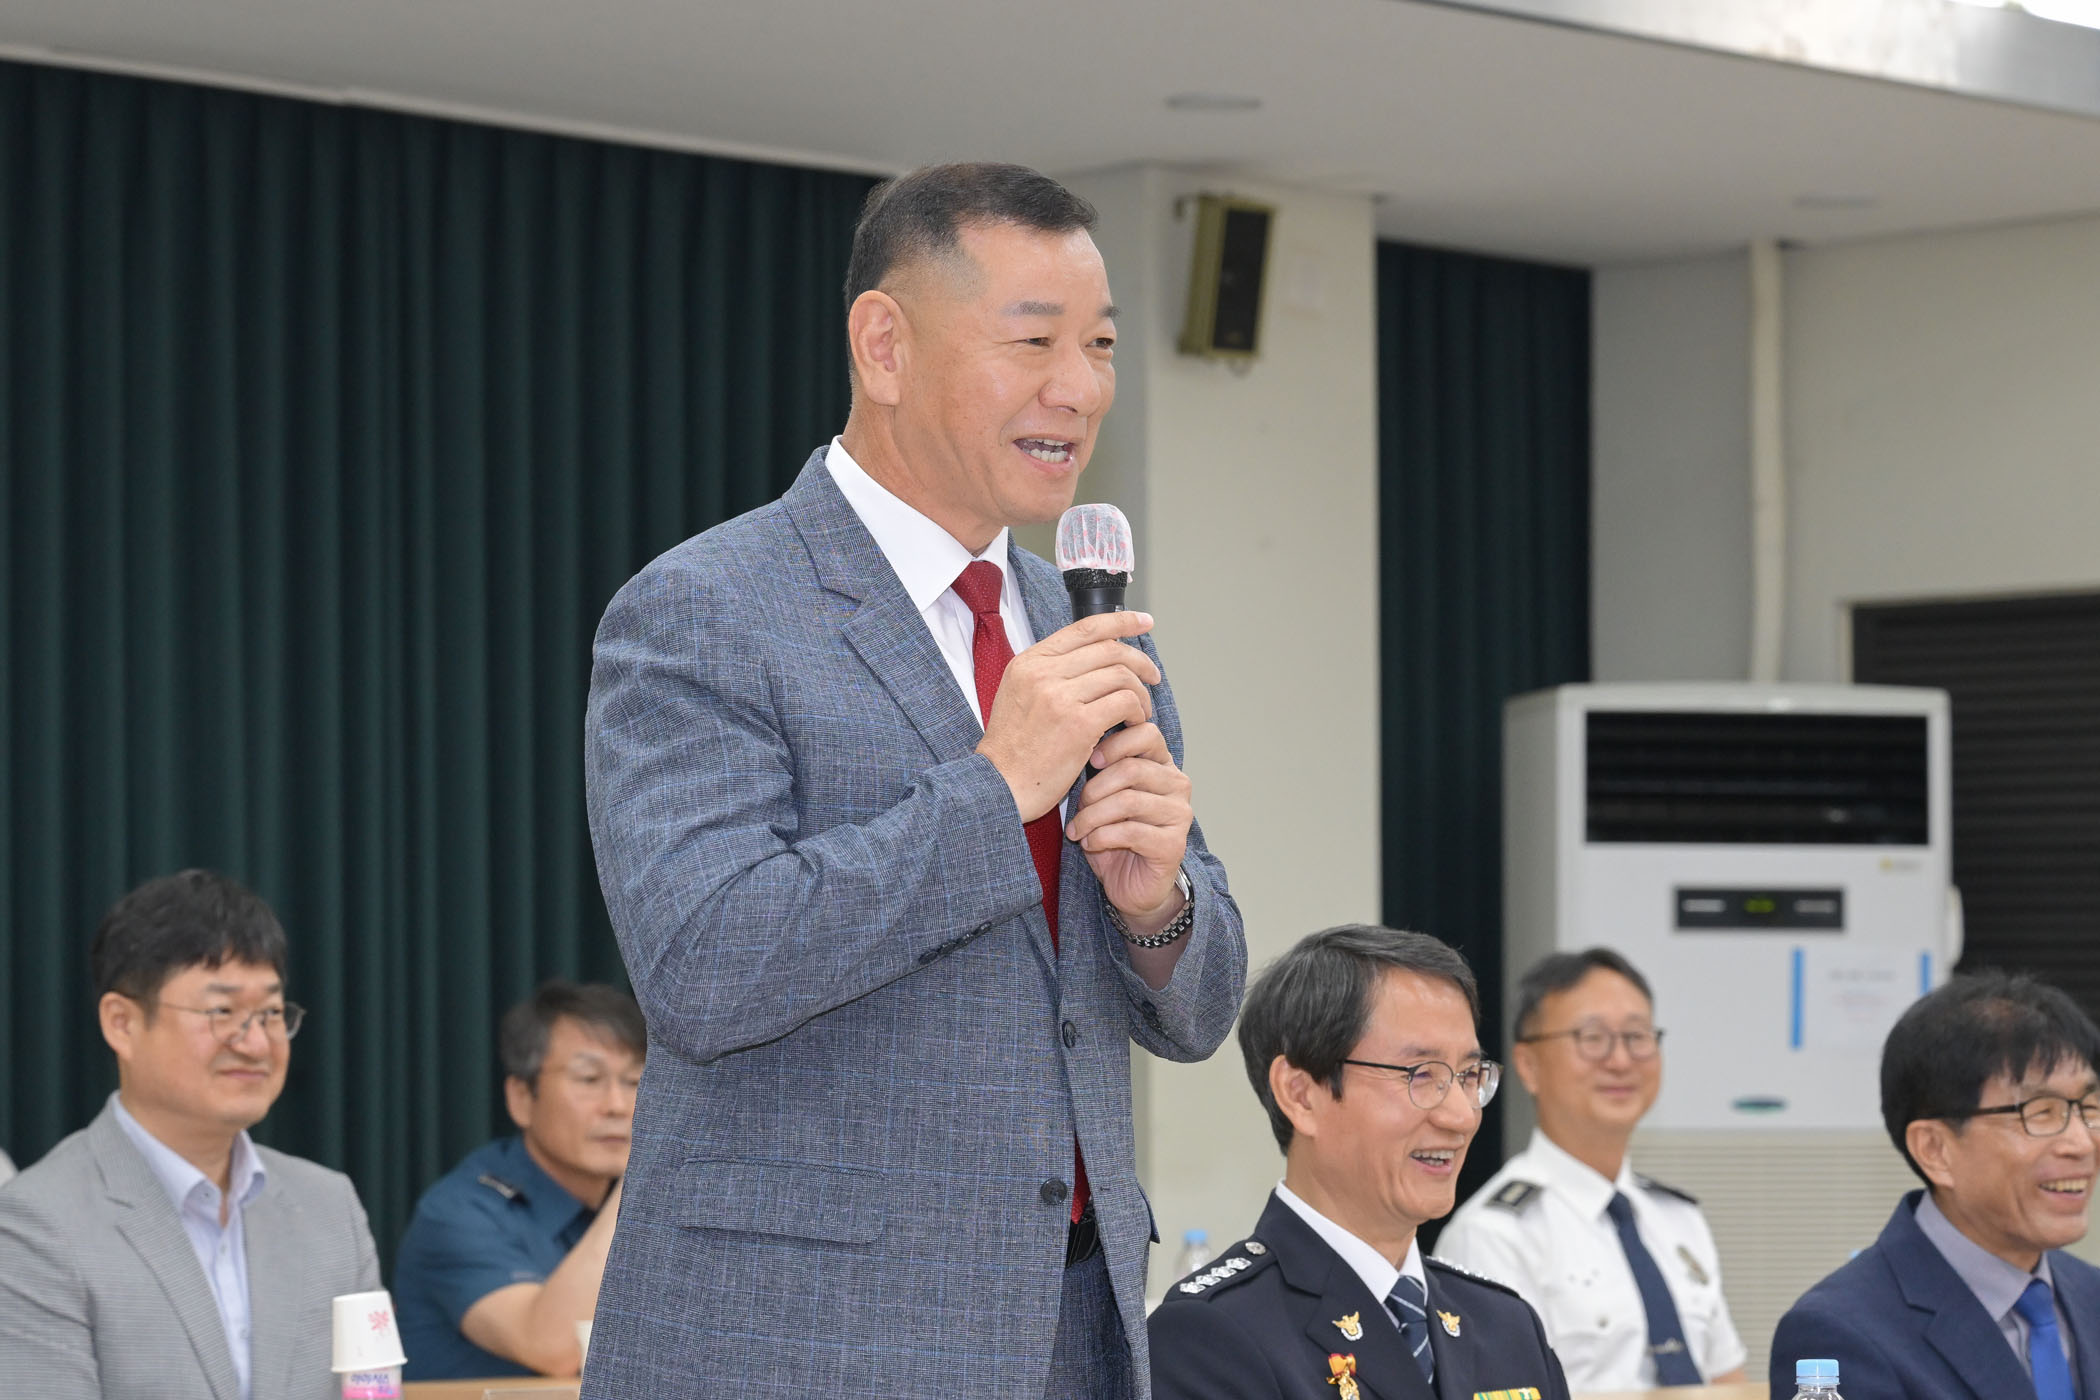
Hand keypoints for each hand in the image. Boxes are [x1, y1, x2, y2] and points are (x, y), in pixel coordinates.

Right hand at [976, 611, 1159, 821]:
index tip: (1144, 622)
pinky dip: (1136, 713)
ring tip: (1140, 712)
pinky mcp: (1079, 724)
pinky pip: (1125, 703)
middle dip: (1140, 662)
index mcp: (1029, 662)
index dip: (1121, 621)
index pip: (1085, 628)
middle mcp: (1043, 673)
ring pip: (1122, 675)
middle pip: (1109, 649)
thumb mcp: (1019, 696)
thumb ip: (1050, 673)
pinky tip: (1132, 725)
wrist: (998, 787)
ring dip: (1141, 693)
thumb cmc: (1012, 751)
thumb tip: (1095, 658)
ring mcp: (1060, 697)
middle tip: (1153, 677)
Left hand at [1066, 721, 1192, 927]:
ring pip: (1128, 801)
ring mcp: (1179, 815)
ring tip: (1078, 830)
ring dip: (1092, 816)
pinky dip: (1100, 837)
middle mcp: (1177, 785)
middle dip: (1094, 789)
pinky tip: (1089, 844)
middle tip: (1077, 807)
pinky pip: (1130, 831)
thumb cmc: (1113, 837)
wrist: (1132, 887)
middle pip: (1132, 769)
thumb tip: (1079, 743)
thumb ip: (1101, 769)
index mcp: (1162, 765)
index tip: (1092, 760)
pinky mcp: (1173, 845)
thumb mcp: (1103, 796)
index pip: (1147, 732)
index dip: (1115, 742)